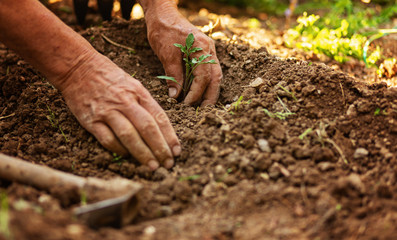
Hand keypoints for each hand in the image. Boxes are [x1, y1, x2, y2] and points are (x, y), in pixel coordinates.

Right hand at [58, 53, 180, 169]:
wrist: (77, 67)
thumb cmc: (108, 76)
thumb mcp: (132, 83)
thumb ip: (145, 104)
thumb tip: (160, 128)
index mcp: (138, 92)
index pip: (159, 117)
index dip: (170, 136)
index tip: (177, 150)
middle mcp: (124, 102)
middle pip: (147, 128)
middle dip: (160, 148)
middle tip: (168, 163)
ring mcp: (107, 111)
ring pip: (129, 136)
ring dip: (142, 154)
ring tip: (152, 167)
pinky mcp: (91, 120)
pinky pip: (107, 139)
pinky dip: (119, 150)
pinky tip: (128, 156)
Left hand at [143, 1, 222, 105]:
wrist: (163, 14)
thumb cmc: (163, 30)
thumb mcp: (166, 53)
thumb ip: (173, 75)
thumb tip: (175, 96)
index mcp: (201, 47)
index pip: (203, 76)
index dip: (196, 93)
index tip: (186, 105)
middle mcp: (209, 49)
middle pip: (216, 77)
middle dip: (210, 96)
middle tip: (203, 112)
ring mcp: (209, 50)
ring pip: (215, 75)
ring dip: (210, 91)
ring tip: (203, 106)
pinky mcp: (204, 53)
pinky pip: (209, 71)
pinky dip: (206, 84)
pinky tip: (200, 93)